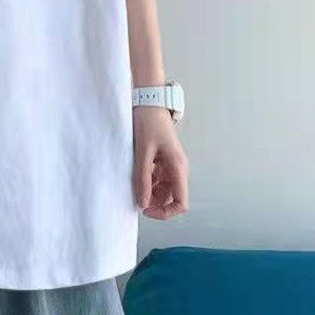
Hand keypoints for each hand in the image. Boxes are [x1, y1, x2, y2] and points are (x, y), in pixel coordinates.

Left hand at [132, 105, 188, 219]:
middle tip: (135, 199)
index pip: (181, 203)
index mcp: (178, 168)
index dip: (165, 212)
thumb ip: (143, 178)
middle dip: (154, 203)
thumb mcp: (143, 152)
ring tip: (134, 183)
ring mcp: (171, 165)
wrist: (150, 102)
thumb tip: (143, 204)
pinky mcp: (163, 161)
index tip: (146, 210)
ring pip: (163, 189)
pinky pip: (157, 179)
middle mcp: (178, 169)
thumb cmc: (149, 123)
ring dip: (149, 192)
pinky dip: (147, 181)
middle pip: (171, 198)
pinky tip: (136, 174)